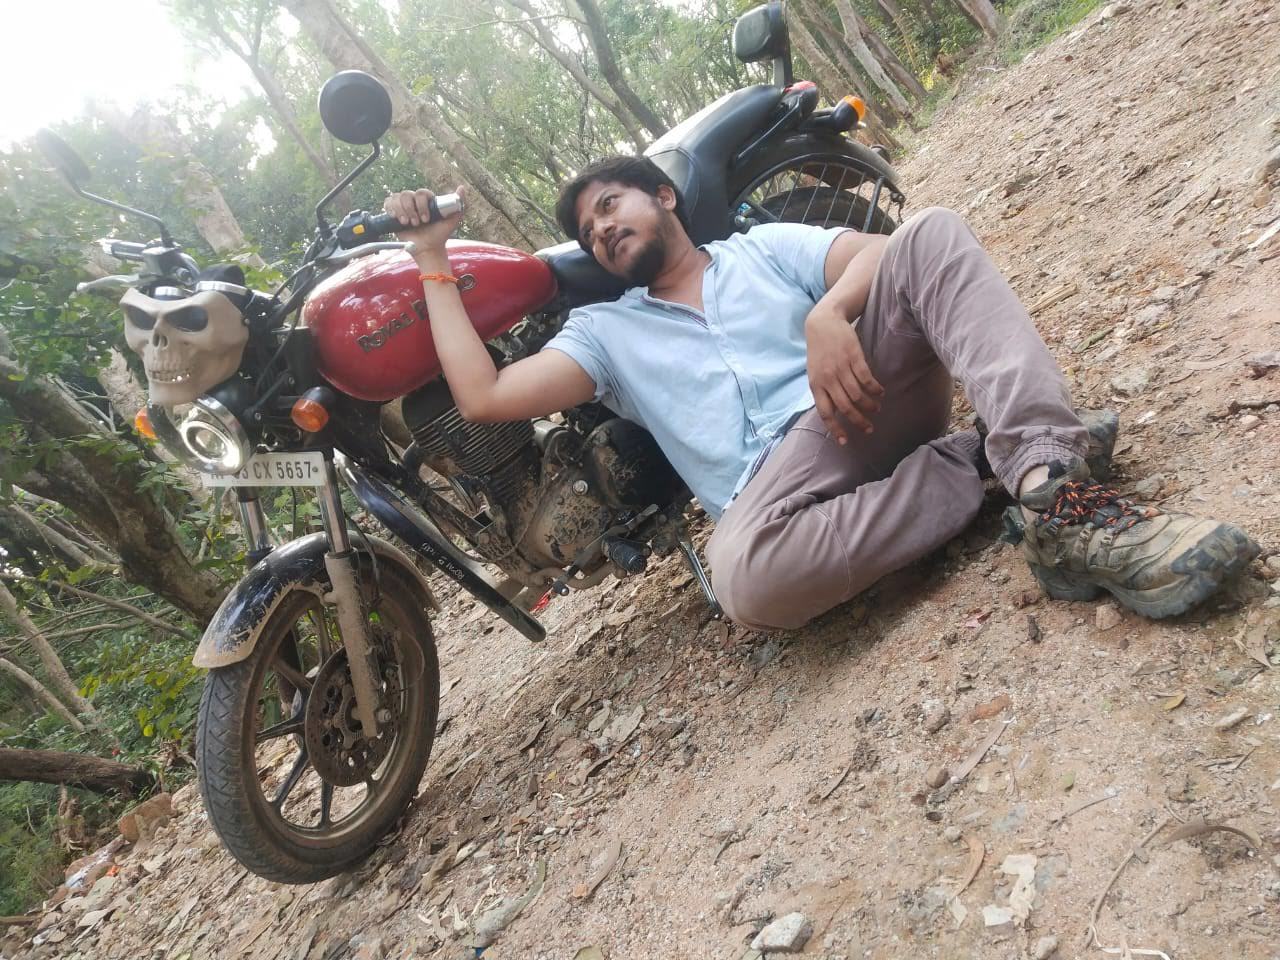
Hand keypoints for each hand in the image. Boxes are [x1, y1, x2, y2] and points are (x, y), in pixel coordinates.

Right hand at [382, 185, 465, 252]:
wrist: (428, 248)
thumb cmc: (440, 235)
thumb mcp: (453, 220)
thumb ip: (459, 204)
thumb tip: (461, 187)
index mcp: (427, 200)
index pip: (421, 193)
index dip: (422, 204)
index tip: (426, 219)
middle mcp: (415, 201)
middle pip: (407, 194)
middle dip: (412, 210)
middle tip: (417, 224)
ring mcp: (404, 207)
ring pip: (397, 198)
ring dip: (402, 211)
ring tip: (407, 224)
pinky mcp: (394, 214)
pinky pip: (388, 203)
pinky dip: (391, 209)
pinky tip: (396, 218)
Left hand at [804, 305, 883, 443]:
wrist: (823, 322)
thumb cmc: (820, 350)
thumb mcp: (814, 372)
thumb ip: (822, 390)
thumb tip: (832, 412)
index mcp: (816, 385)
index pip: (825, 412)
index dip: (835, 429)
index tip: (845, 441)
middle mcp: (828, 379)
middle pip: (845, 407)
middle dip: (858, 421)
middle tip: (869, 428)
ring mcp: (841, 368)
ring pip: (857, 395)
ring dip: (869, 405)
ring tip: (876, 409)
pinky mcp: (854, 357)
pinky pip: (866, 379)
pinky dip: (874, 388)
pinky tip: (880, 392)